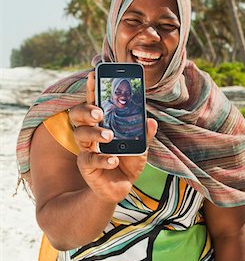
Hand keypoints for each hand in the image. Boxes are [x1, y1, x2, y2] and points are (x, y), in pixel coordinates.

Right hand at [68, 71, 157, 203]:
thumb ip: (145, 134)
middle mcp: (90, 133)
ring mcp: (86, 149)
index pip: (94, 102)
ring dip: (95, 133)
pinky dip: (102, 159)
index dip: (92, 88)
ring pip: (80, 135)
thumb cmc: (128, 161)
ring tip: (110, 135)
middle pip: (78, 115)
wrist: (122, 186)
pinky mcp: (86, 166)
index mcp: (102, 123)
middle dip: (86, 110)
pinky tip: (113, 159)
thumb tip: (151, 121)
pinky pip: (89, 160)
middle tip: (100, 112)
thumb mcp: (141, 147)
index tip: (94, 74)